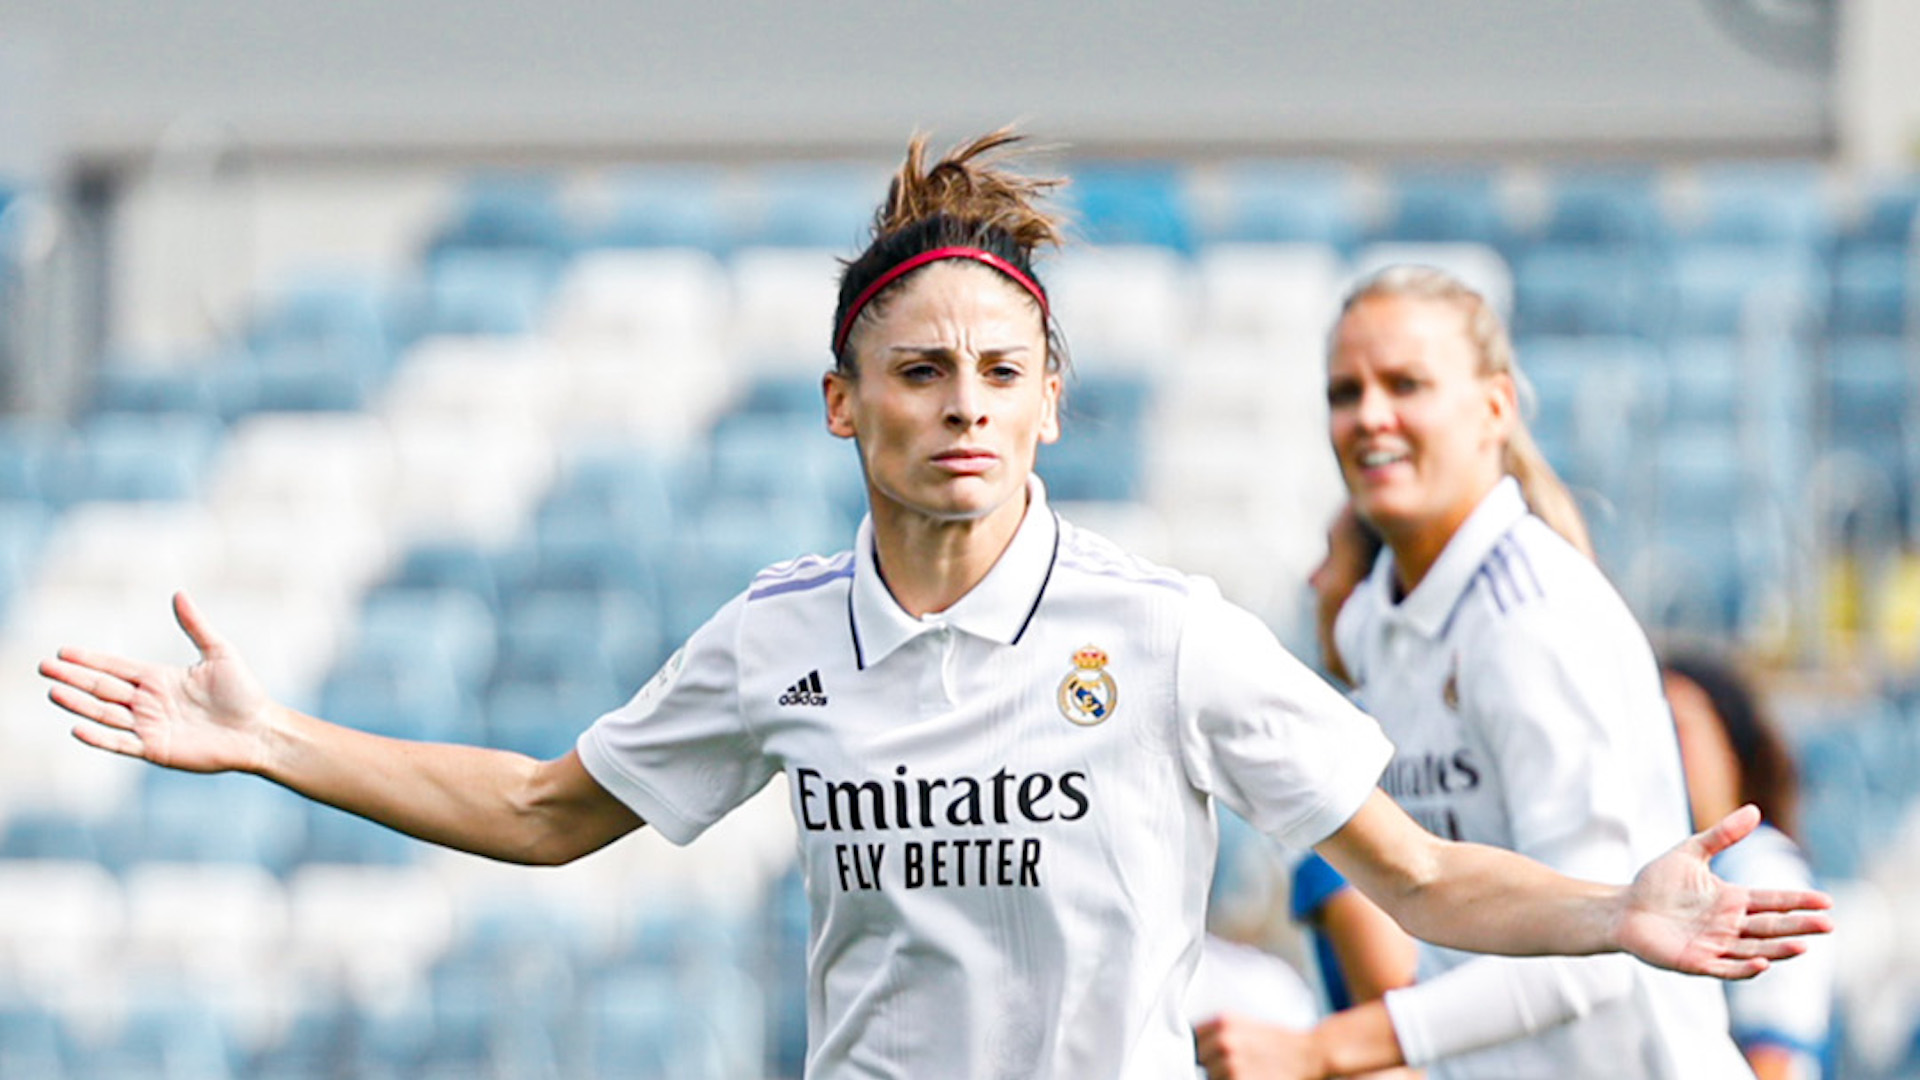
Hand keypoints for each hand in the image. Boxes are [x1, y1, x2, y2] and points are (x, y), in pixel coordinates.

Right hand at [40, 591, 276, 773]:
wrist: (259, 730)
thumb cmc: (244, 692)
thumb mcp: (219, 652)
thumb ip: (195, 625)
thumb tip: (179, 593)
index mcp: (159, 678)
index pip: (116, 667)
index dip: (90, 660)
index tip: (63, 652)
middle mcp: (148, 702)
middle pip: (103, 688)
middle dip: (74, 678)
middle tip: (44, 667)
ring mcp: (149, 726)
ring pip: (105, 713)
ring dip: (79, 704)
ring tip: (53, 692)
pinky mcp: (155, 749)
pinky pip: (121, 743)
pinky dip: (99, 737)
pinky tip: (78, 728)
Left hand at [1194, 1015, 1323, 1079]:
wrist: (1310, 1055)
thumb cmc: (1279, 1044)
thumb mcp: (1245, 1026)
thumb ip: (1218, 1033)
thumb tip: (1196, 1047)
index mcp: (1223, 1022)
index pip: (1192, 1038)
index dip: (1203, 1048)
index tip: (1213, 1052)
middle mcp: (1224, 1041)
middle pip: (1199, 1061)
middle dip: (1213, 1065)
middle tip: (1240, 1064)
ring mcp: (1231, 1065)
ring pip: (1210, 1077)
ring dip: (1223, 1078)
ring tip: (1249, 1073)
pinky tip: (1252, 1076)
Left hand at [1616, 804, 1832, 978]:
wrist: (1622, 908)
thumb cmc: (1656, 882)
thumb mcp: (1690, 852)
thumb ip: (1722, 835)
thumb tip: (1754, 809)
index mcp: (1732, 900)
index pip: (1773, 901)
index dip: (1798, 901)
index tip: (1826, 901)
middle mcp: (1730, 925)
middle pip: (1771, 926)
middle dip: (1799, 927)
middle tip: (1828, 925)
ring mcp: (1715, 945)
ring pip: (1755, 950)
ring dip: (1779, 950)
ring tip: (1803, 946)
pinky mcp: (1697, 961)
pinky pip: (1726, 968)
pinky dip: (1745, 968)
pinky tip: (1763, 963)